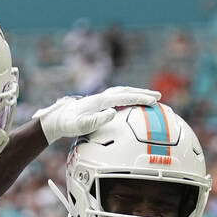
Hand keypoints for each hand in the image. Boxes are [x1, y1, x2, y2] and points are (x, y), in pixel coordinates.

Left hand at [32, 86, 161, 143]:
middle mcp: (101, 97)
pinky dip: (128, 98)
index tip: (153, 101)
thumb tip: (112, 113)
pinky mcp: (99, 103)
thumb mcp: (80, 125)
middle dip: (143, 93)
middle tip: (158, 97)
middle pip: (126, 91)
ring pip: (122, 92)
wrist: (57, 119)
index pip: (124, 97)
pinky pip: (118, 98)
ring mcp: (100, 99)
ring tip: (150, 98)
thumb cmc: (68, 124)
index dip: (139, 98)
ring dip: (136, 93)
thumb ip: (96, 120)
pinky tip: (133, 104)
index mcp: (100, 101)